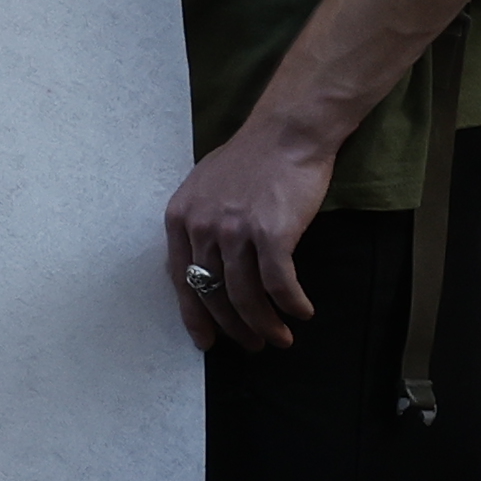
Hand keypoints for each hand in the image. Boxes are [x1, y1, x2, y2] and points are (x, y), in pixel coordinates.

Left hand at [157, 120, 332, 353]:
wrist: (284, 134)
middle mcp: (201, 227)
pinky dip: (291, 304)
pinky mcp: (271, 234)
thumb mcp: (204, 188)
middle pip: (211, 294)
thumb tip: (201, 260)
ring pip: (245, 296)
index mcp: (180, 217)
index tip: (205, 340)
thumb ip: (198, 222)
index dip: (193, 314)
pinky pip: (279, 284)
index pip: (179, 279)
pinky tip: (301, 312)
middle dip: (232, 327)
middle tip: (250, 345)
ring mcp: (234, 231)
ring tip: (278, 338)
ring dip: (264, 325)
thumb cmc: (249, 160)